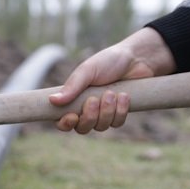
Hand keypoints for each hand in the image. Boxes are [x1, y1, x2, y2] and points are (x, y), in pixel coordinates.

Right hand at [49, 28, 175, 133]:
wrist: (137, 59)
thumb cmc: (108, 62)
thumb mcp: (87, 71)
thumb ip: (71, 87)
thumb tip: (52, 101)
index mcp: (73, 99)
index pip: (62, 121)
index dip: (65, 124)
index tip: (72, 117)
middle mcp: (86, 110)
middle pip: (82, 128)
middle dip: (89, 116)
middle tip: (94, 99)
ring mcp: (103, 114)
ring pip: (100, 127)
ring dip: (106, 111)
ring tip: (111, 93)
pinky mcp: (119, 115)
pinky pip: (116, 124)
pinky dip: (120, 111)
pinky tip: (124, 96)